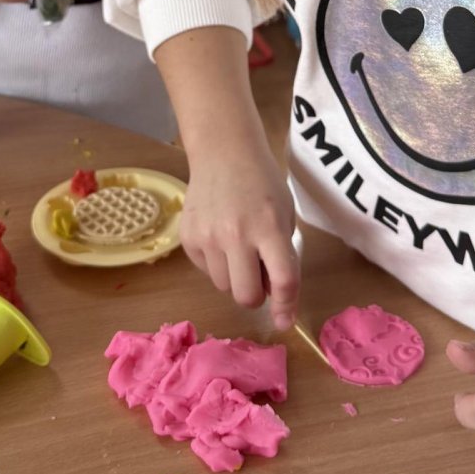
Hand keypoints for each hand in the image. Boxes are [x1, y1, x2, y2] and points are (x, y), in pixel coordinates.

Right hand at [180, 142, 299, 330]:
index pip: (283, 280)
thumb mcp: (284, 214)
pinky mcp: (187, 238)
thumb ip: (281, 253)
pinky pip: (205, 271)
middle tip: (259, 277)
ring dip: (235, 278)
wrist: (223, 152)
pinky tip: (219, 237)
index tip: (284, 321)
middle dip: (256, 295)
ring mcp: (207, 237)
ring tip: (238, 249)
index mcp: (269, 227)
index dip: (286, 306)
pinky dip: (216, 264)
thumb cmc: (262, 183)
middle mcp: (236, 235)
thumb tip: (273, 296)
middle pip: (246, 296)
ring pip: (223, 287)